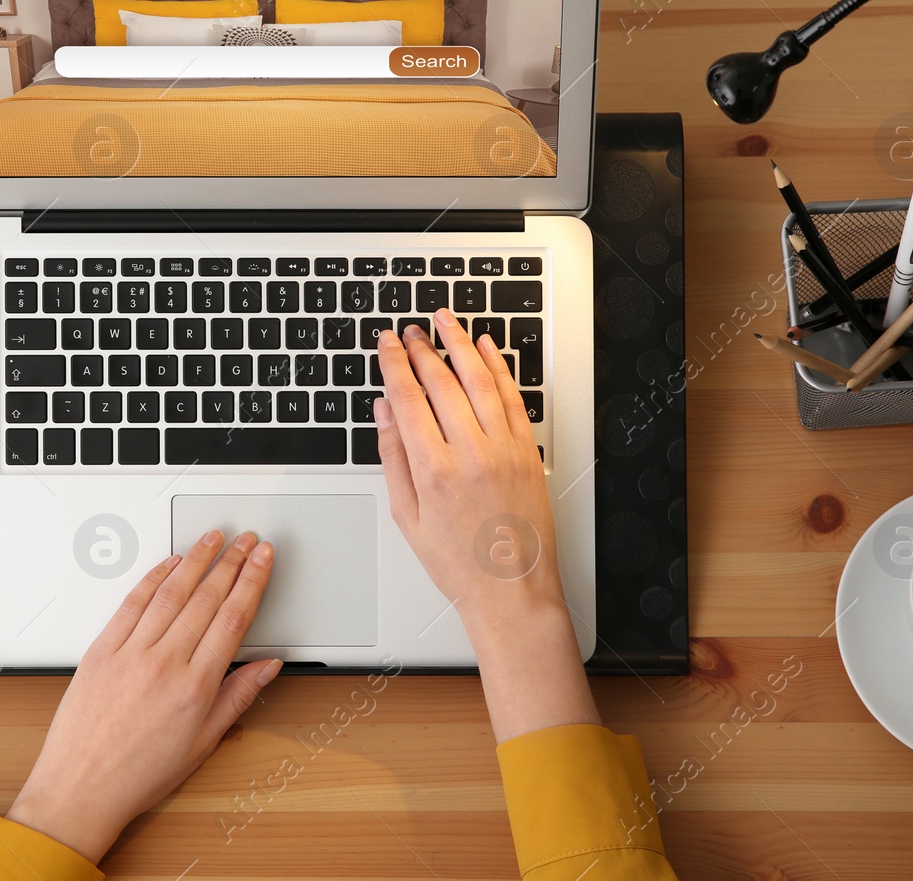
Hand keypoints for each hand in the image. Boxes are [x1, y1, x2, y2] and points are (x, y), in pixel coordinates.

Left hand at [6, 531, 279, 861]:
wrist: (81, 789)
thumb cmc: (138, 774)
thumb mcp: (202, 742)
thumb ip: (238, 697)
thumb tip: (267, 666)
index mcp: (194, 687)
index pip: (233, 618)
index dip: (252, 581)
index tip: (263, 559)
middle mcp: (163, 664)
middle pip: (206, 598)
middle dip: (231, 562)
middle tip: (246, 540)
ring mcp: (130, 653)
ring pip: (170, 593)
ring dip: (196, 560)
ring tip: (212, 538)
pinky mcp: (101, 650)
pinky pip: (131, 604)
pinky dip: (153, 578)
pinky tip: (169, 564)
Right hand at [376, 310, 599, 739]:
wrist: (510, 590)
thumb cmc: (458, 563)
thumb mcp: (407, 514)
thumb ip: (393, 457)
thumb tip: (383, 413)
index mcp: (434, 470)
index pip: (408, 398)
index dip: (394, 364)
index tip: (386, 343)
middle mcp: (471, 453)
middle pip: (442, 382)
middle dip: (422, 349)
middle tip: (411, 331)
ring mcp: (505, 450)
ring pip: (480, 380)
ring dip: (461, 345)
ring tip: (446, 322)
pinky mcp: (529, 452)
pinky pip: (513, 398)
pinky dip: (499, 368)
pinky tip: (487, 349)